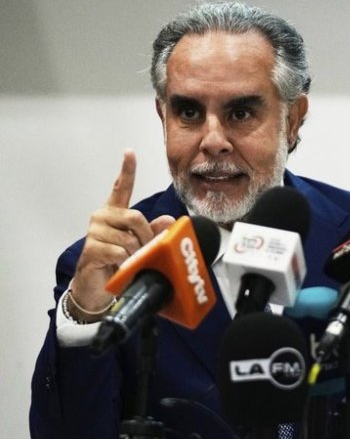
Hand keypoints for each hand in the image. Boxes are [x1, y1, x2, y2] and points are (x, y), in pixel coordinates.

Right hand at [69, 150, 174, 318]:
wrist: (96, 286)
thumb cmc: (117, 262)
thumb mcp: (139, 245)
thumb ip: (154, 231)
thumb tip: (169, 220)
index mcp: (114, 213)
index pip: (120, 188)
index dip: (126, 170)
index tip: (129, 152)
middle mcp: (102, 217)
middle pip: (136, 217)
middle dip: (147, 237)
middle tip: (145, 251)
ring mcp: (95, 231)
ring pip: (129, 237)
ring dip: (137, 253)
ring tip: (131, 262)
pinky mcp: (91, 248)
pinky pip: (120, 252)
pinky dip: (127, 262)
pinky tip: (121, 266)